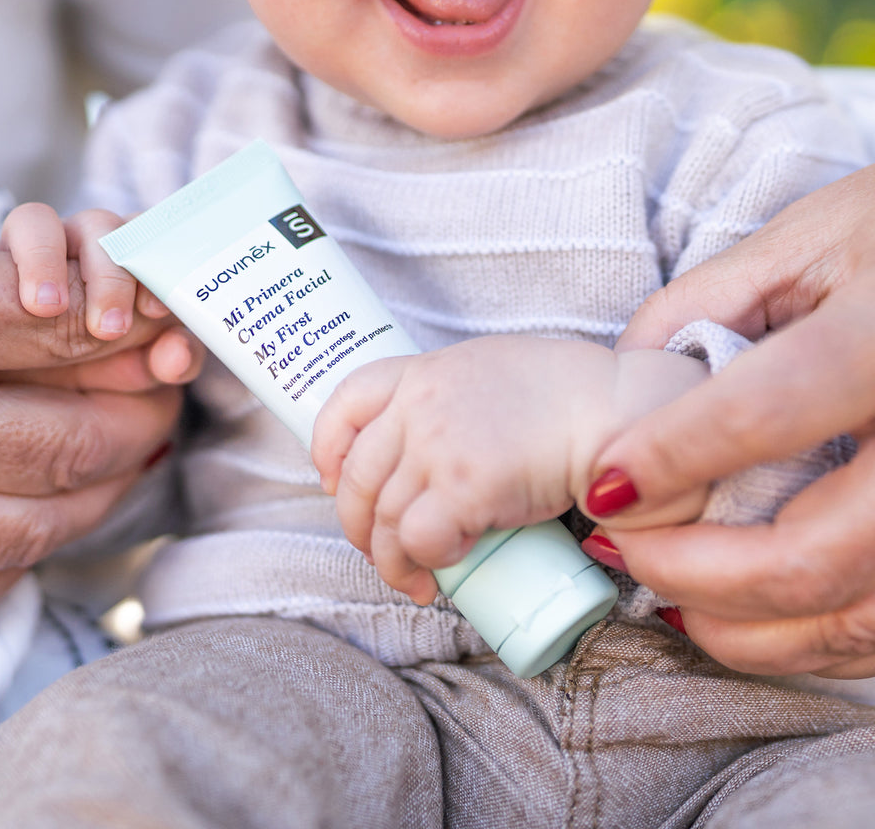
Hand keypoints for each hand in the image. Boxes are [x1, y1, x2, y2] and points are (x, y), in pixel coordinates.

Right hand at [0, 247, 183, 629]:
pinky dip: (15, 567)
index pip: (54, 327)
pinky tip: (42, 533)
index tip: (159, 323)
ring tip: (135, 461)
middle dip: (139, 415)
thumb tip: (35, 281)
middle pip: (66, 434)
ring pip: (32, 522)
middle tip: (169, 395)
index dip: (126, 326)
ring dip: (103, 496)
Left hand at [313, 336, 705, 603]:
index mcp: (427, 370)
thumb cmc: (575, 397)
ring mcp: (437, 443)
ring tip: (415, 580)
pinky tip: (442, 577)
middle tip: (381, 553)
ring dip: (390, 561)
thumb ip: (455, 398)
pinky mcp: (464, 486)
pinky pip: (419, 540)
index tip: (332, 479)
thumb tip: (433, 451)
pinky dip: (423, 565)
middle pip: (356, 476)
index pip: (347, 400)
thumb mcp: (494, 372)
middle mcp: (421, 403)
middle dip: (358, 526)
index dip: (327, 448)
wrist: (622, 409)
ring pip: (381, 518)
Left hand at [592, 167, 874, 675]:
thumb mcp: (804, 243)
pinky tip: (741, 616)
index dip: (674, 459)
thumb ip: (703, 306)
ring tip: (667, 597)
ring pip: (859, 616)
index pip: (768, 412)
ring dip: (746, 630)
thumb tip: (623, 375)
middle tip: (621, 551)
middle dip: (698, 572)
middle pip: (819, 552)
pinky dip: (805, 640)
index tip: (603, 486)